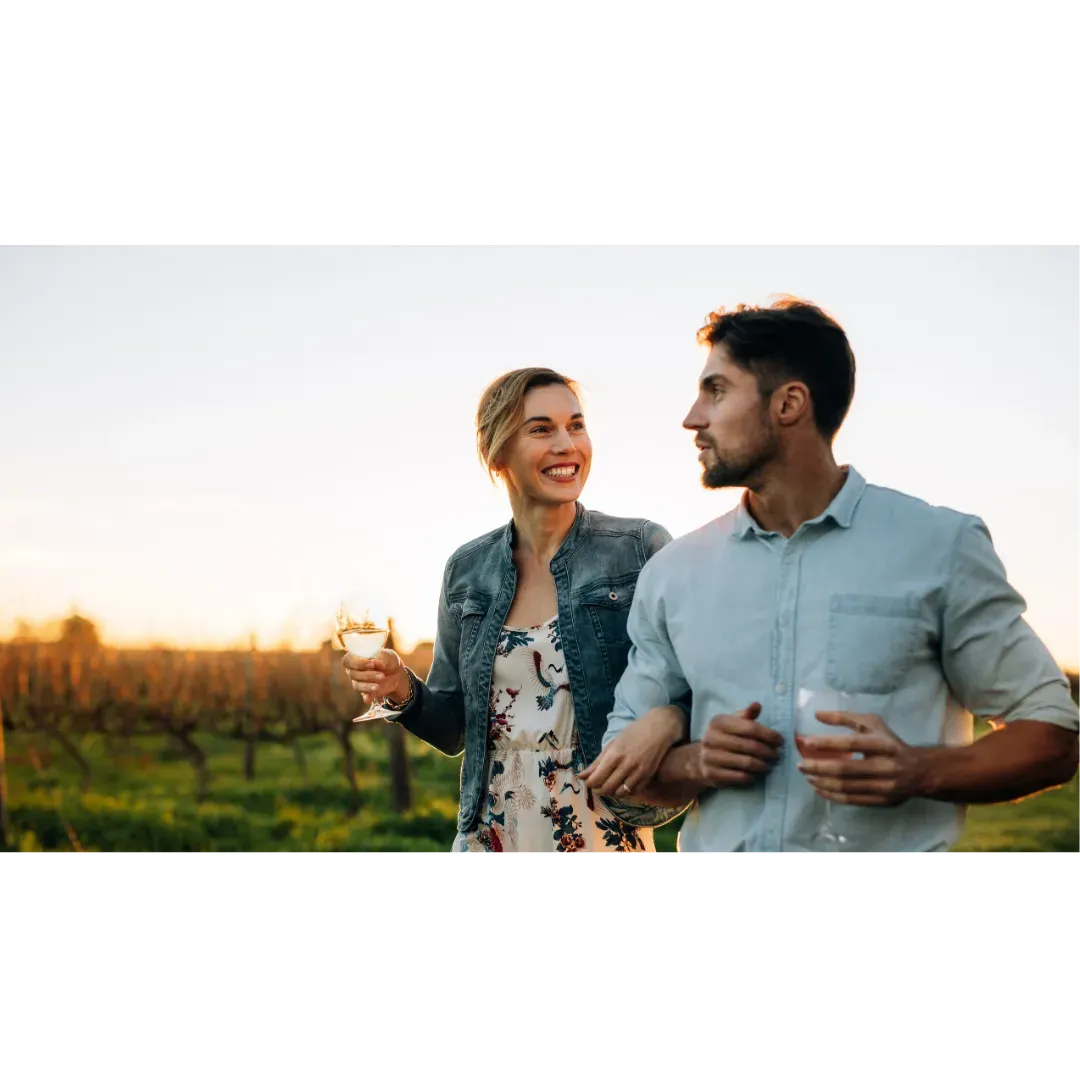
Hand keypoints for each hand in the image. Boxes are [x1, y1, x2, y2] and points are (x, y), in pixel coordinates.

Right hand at [342, 649, 409, 706]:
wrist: (396, 674)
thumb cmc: (388, 660)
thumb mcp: (388, 656)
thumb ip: (382, 658)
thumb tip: (375, 662)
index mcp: (356, 658)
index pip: (348, 661)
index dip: (357, 663)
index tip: (372, 664)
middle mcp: (354, 670)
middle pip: (353, 674)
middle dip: (368, 675)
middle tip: (382, 675)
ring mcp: (359, 682)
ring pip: (357, 685)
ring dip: (368, 686)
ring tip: (379, 686)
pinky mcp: (366, 692)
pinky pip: (363, 695)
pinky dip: (366, 697)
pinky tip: (369, 699)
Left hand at [580, 705, 688, 796]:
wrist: (660, 728)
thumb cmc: (634, 732)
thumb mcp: (613, 743)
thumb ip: (597, 762)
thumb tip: (581, 776)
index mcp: (614, 755)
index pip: (596, 779)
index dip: (590, 783)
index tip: (590, 780)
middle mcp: (626, 766)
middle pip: (606, 789)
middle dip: (599, 789)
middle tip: (598, 784)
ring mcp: (638, 773)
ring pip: (619, 794)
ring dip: (612, 792)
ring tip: (610, 784)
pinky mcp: (648, 777)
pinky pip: (633, 792)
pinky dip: (625, 791)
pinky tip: (623, 783)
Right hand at [699, 703, 782, 786]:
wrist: (700, 758)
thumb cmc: (723, 737)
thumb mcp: (732, 723)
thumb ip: (747, 715)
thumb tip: (757, 705)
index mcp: (718, 722)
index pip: (750, 727)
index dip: (768, 734)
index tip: (781, 740)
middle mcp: (711, 738)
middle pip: (749, 746)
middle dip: (768, 751)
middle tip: (777, 755)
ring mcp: (709, 757)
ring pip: (745, 763)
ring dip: (762, 765)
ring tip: (769, 765)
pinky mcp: (711, 774)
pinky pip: (738, 776)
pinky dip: (751, 776)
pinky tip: (756, 774)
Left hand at [795, 710, 929, 805]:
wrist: (920, 771)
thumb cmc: (890, 743)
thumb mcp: (872, 724)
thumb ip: (845, 718)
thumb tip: (816, 714)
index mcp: (882, 744)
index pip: (852, 743)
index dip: (828, 743)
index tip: (806, 742)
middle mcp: (885, 766)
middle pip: (845, 770)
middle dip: (818, 768)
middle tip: (800, 765)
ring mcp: (884, 787)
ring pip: (846, 787)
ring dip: (822, 782)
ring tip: (807, 776)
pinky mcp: (882, 801)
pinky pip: (851, 800)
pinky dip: (832, 795)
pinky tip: (819, 789)